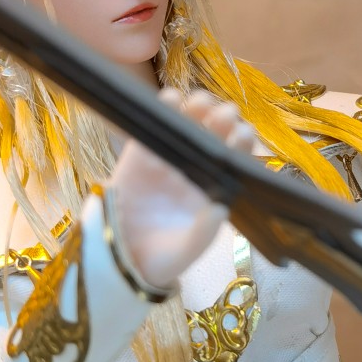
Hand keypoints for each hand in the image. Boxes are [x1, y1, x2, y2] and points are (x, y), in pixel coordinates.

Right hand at [107, 89, 258, 291]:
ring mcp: (167, 160)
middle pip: (214, 134)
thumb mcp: (184, 254)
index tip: (242, 134)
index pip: (233, 160)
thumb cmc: (161, 259)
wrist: (119, 261)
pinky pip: (153, 126)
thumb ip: (202, 235)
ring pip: (187, 123)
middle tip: (224, 114)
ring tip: (200, 104)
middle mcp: (194, 170)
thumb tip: (220, 210)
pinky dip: (163, 108)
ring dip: (198, 107)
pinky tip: (171, 100)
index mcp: (212, 190)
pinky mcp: (138, 154)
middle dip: (222, 119)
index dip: (240, 143)